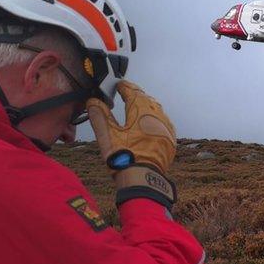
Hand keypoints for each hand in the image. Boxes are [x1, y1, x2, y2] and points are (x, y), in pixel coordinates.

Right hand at [87, 81, 177, 207]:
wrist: (144, 179)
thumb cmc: (125, 158)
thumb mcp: (107, 135)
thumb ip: (100, 116)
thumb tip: (93, 102)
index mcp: (142, 113)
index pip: (134, 93)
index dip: (125, 87)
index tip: (119, 84)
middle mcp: (158, 118)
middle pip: (147, 100)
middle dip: (137, 95)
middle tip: (128, 91)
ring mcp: (166, 129)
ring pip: (158, 110)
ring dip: (147, 105)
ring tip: (138, 104)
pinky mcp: (170, 140)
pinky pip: (164, 123)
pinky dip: (156, 118)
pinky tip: (150, 121)